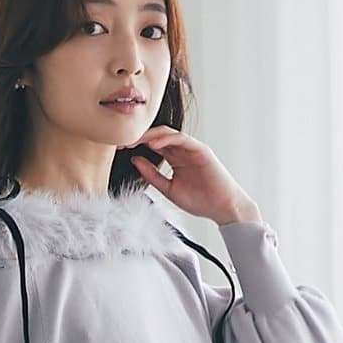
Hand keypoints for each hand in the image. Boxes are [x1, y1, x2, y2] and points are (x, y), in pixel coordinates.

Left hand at [126, 126, 260, 225]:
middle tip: (121, 140)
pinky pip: (181, 139)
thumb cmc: (200, 201)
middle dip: (139, 137)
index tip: (120, 148)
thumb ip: (152, 175)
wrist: (222, 208)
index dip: (136, 145)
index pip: (153, 146)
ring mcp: (191, 148)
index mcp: (175, 159)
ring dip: (149, 136)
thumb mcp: (169, 189)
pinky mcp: (200, 149)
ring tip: (134, 140)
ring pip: (167, 134)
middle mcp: (182, 151)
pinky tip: (152, 143)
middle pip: (157, 137)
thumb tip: (134, 160)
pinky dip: (166, 139)